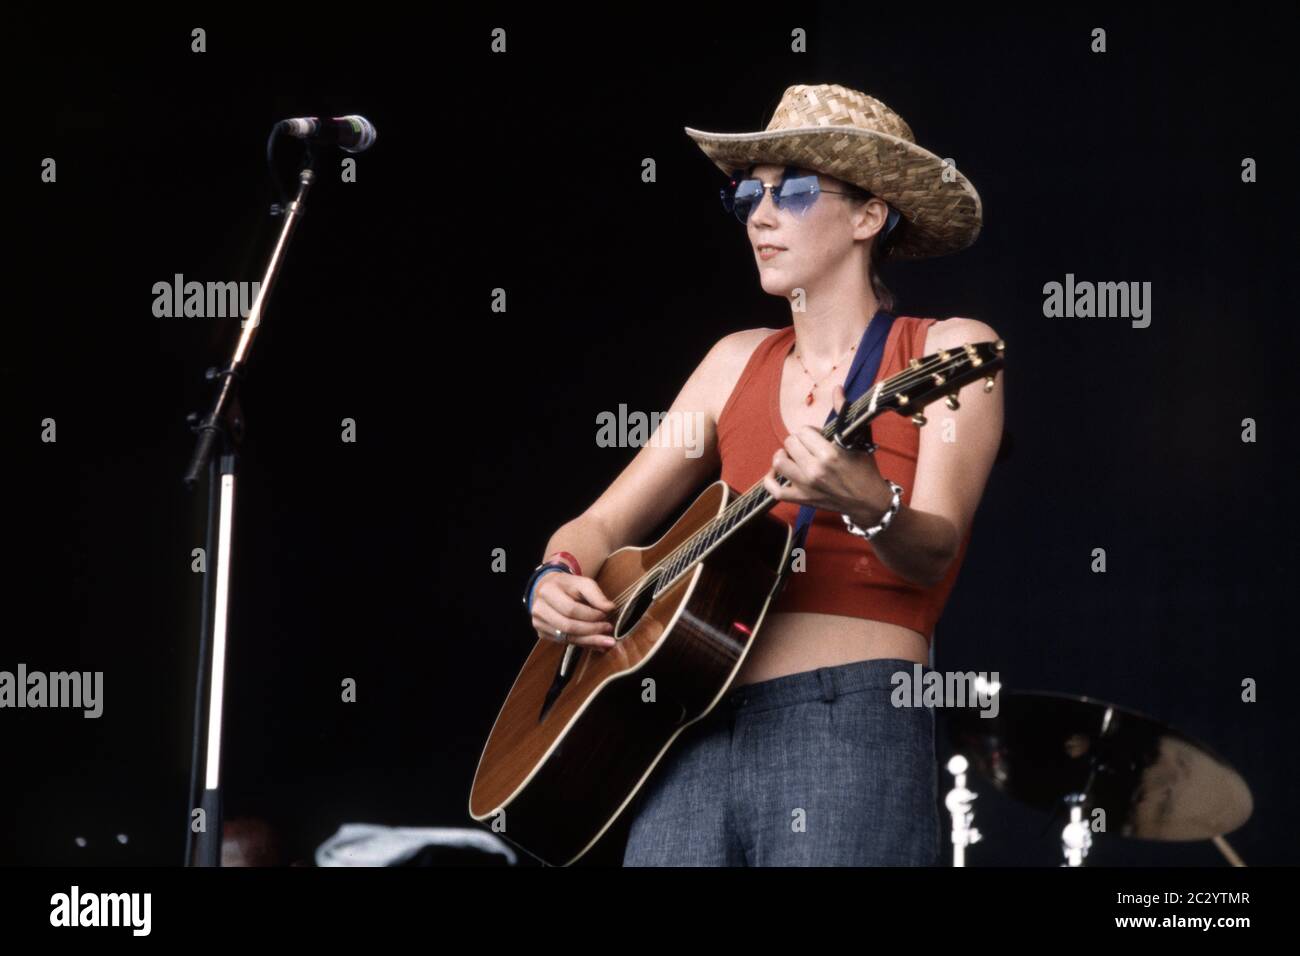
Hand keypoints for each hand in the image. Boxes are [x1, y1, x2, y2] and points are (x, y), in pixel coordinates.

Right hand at [530, 571, 617, 650]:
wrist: (548, 588)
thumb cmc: (567, 586)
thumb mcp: (583, 583)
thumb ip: (596, 595)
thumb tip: (609, 608)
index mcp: (547, 591)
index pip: (571, 609)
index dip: (590, 615)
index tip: (606, 615)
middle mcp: (539, 609)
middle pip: (568, 626)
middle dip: (591, 630)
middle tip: (608, 629)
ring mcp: (538, 623)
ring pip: (566, 637)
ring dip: (589, 641)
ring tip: (606, 641)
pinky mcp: (542, 633)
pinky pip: (565, 642)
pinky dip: (583, 644)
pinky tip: (596, 643)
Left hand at [762, 384, 892, 521]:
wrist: (868, 502)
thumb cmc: (865, 470)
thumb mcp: (858, 439)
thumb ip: (844, 412)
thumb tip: (837, 389)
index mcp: (829, 454)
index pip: (803, 431)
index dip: (810, 431)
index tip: (819, 437)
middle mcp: (815, 470)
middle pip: (789, 443)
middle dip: (798, 441)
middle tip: (809, 447)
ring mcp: (806, 486)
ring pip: (779, 462)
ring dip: (784, 456)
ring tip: (795, 455)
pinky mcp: (801, 499)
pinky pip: (774, 490)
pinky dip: (770, 480)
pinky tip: (776, 472)